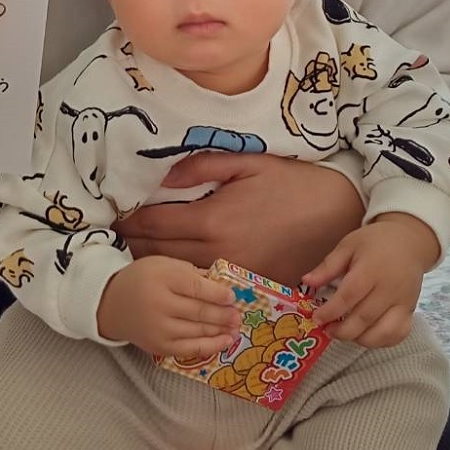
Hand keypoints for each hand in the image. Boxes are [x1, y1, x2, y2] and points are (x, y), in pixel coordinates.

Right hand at [96, 256, 240, 358]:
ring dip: (221, 329)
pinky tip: (226, 341)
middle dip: (224, 314)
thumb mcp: (164, 265)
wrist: (111, 303)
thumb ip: (191, 273)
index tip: (232, 296)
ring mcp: (159, 328)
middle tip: (238, 314)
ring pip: (198, 331)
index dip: (218, 293)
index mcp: (161, 278)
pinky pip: (191, 349)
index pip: (196, 287)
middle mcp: (159, 304)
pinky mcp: (159, 347)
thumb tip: (222, 284)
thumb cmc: (142, 279)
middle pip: (200, 311)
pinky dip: (212, 346)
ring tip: (236, 326)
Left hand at [118, 154, 363, 286]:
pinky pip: (205, 284)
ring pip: (178, 274)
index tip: (113, 216)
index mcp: (213, 219)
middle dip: (132, 244)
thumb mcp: (248, 163)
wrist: (337, 214)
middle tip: (112, 236)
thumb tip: (164, 175)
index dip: (129, 221)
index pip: (154, 224)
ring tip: (131, 253)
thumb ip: (202, 168)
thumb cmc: (292, 183)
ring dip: (152, 264)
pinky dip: (183, 276)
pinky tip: (172, 269)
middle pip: (159, 254)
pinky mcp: (248, 286)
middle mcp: (217, 252)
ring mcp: (233, 274)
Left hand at [303, 213, 440, 347]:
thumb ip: (327, 266)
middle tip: (327, 330)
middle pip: (364, 318)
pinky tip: (365, 335)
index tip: (316, 319)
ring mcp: (403, 302)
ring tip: (344, 333)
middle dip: (342, 331)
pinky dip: (381, 342)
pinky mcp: (410, 311)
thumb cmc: (375, 242)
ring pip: (382, 332)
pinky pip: (398, 335)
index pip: (349, 296)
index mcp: (371, 269)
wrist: (409, 242)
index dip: (331, 311)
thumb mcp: (348, 245)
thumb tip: (306, 282)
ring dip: (360, 339)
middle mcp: (389, 289)